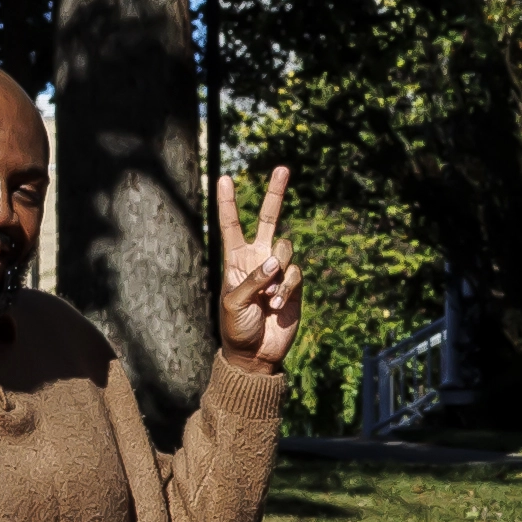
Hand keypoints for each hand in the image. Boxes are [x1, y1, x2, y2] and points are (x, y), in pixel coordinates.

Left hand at [219, 167, 302, 367]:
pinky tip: (276, 306)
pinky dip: (286, 289)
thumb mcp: (234, 302)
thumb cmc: (236, 327)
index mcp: (235, 260)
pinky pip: (296, 274)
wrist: (257, 354)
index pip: (231, 224)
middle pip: (269, 219)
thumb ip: (253, 279)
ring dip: (277, 272)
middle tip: (283, 168)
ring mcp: (278, 271)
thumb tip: (276, 262)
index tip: (225, 178)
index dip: (229, 202)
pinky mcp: (294, 286)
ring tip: (267, 298)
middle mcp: (258, 259)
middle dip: (276, 193)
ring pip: (286, 249)